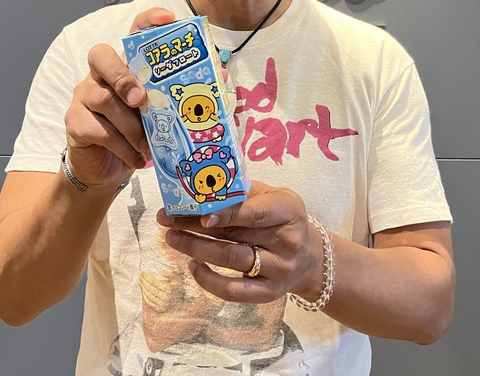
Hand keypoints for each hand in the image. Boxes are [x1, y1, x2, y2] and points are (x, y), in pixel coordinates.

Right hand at [63, 7, 175, 188]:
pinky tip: (136, 158)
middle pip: (100, 55)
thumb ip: (181, 97)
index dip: (148, 21)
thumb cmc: (135, 137)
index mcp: (125, 67)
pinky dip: (123, 147)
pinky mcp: (74, 122)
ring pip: (104, 99)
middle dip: (122, 76)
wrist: (105, 172)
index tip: (168, 19)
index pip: (132, 33)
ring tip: (148, 146)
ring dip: (131, 127)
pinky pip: (100, 130)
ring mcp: (83, 97)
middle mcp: (100, 75)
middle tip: (140, 99)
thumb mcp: (160, 116)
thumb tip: (219, 76)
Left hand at [156, 180, 324, 303]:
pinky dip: (210, 280)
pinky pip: (235, 290)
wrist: (312, 258)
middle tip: (167, 220)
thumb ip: (244, 193)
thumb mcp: (275, 197)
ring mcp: (279, 270)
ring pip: (232, 260)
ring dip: (197, 249)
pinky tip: (192, 266)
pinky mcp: (269, 293)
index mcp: (288, 210)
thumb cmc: (284, 220)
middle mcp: (287, 241)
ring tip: (172, 238)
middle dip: (196, 227)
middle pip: (235, 235)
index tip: (200, 213)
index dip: (227, 213)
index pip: (255, 212)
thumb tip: (201, 185)